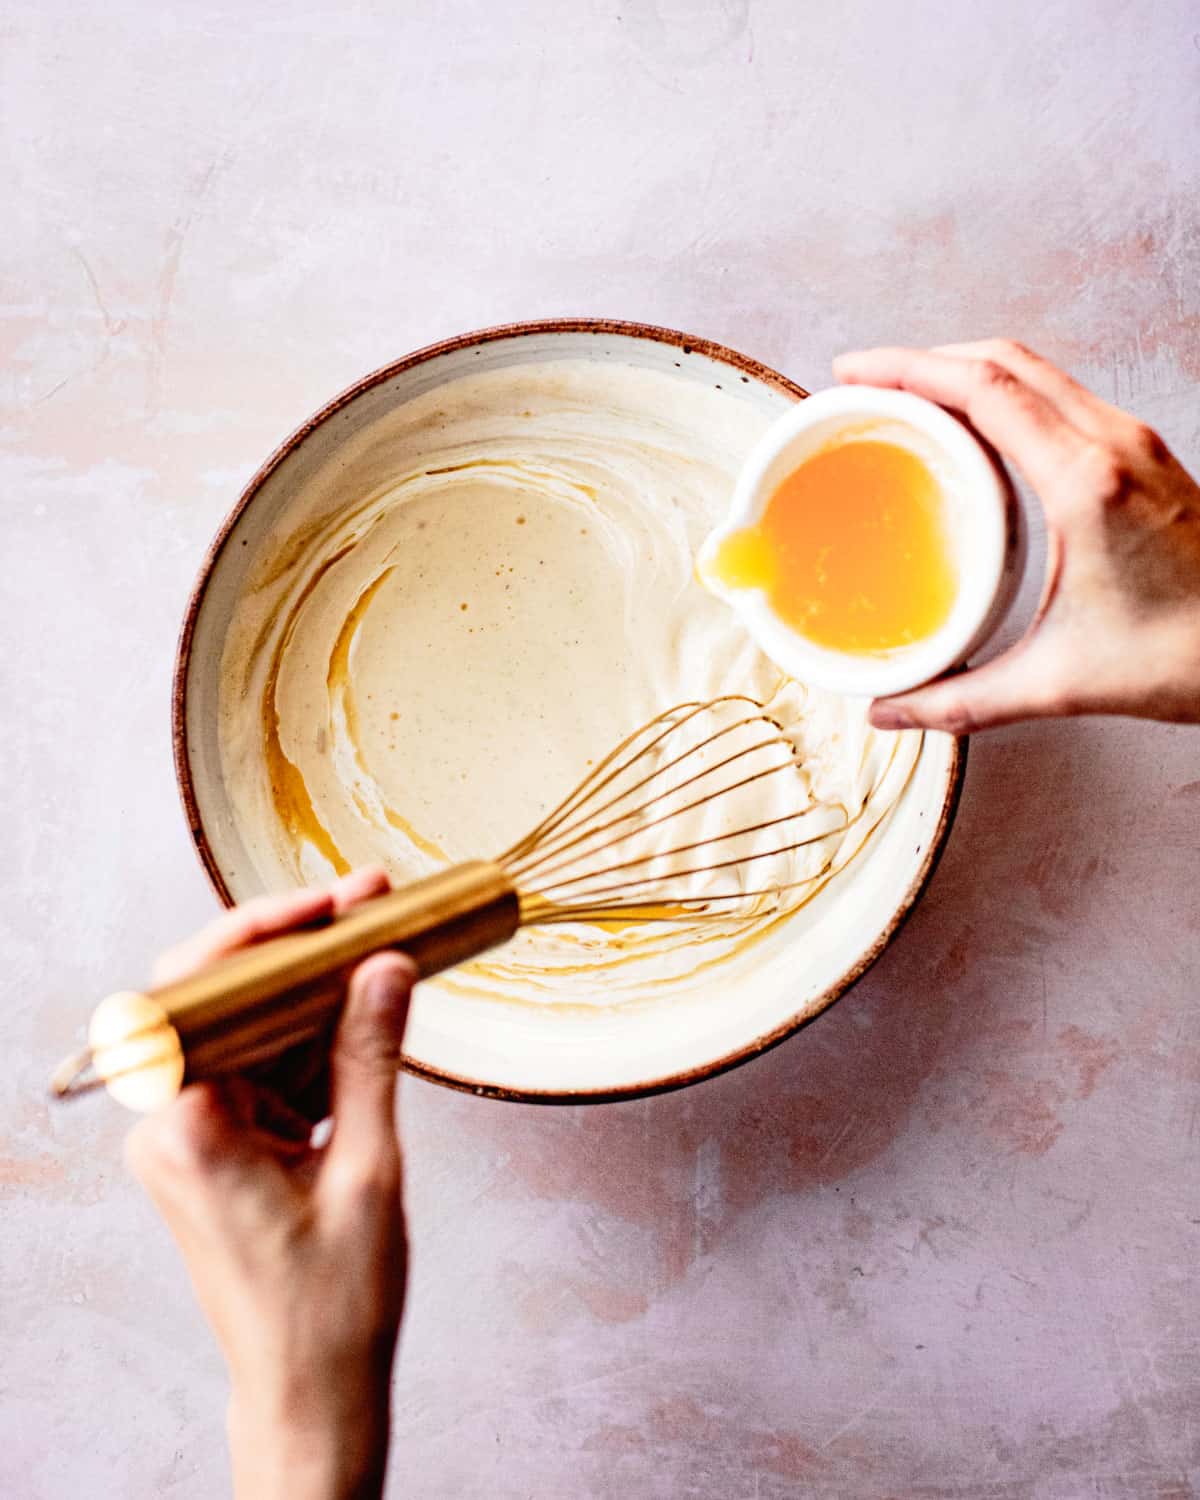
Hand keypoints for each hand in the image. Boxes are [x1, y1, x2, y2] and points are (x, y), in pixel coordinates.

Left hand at [126, 869, 413, 1499]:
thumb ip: (371, 1057)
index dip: (263, 931)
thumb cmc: (331, 1307)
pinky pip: (264, 1066)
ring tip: (382, 943)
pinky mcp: (218, 1146)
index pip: (205, 993)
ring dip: (315, 989)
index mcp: (189, 1130)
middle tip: (368, 900)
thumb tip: (384, 967)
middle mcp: (172, 1126)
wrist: (311, 1391)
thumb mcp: (369, 1169)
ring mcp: (192, 1136)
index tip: (330, 901)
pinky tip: (366, 1011)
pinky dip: (314, 1039)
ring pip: (250, 1027)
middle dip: (300, 946)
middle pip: (226, 999)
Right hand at [834, 339, 1199, 732]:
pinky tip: (978, 433)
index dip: (907, 369)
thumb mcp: (1057, 683)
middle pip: (1005, 360)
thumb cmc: (1183, 658)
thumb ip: (961, 700)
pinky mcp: (1144, 457)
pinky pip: (1062, 398)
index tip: (852, 373)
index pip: (984, 390)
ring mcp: (1135, 444)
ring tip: (909, 398)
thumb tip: (887, 713)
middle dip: (925, 359)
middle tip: (865, 381)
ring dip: (967, 371)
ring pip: (1037, 371)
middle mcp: (1114, 444)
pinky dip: (1006, 395)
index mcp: (1086, 483)